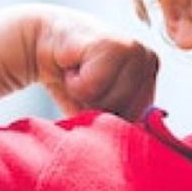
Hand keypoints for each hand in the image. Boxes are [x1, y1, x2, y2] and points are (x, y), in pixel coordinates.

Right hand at [33, 9, 159, 119]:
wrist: (40, 42)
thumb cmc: (72, 80)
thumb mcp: (101, 108)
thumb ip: (120, 125)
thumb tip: (129, 148)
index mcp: (151, 74)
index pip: (139, 121)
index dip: (109, 116)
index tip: (95, 93)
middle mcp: (149, 59)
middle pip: (128, 114)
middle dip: (97, 106)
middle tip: (84, 81)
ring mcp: (135, 49)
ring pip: (112, 102)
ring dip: (85, 95)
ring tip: (79, 73)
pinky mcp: (114, 45)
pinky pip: (94, 87)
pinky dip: (76, 83)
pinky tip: (73, 65)